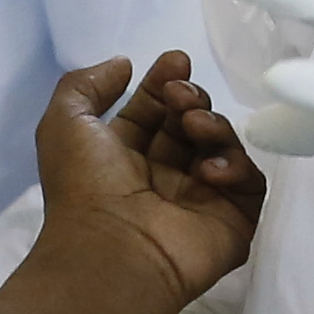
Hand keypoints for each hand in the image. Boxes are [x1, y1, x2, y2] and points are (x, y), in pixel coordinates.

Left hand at [30, 53, 260, 307]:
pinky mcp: (233, 222)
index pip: (155, 110)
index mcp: (125, 157)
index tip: (175, 60)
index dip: (165, 83)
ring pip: (222, 145)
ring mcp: (201, 200)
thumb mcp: (64, 123)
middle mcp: (164, 176)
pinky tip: (207, 169)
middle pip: (192, 122)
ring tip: (192, 127)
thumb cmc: (84, 189)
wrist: (110, 253)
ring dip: (211, 124)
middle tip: (181, 98)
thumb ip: (87, 84)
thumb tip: (124, 65)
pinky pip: (249, 182)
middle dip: (191, 98)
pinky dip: (233, 166)